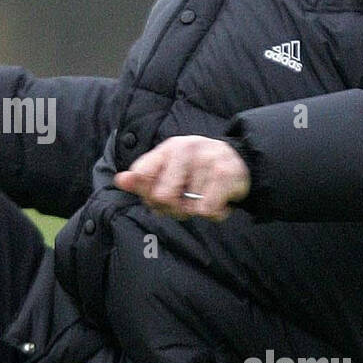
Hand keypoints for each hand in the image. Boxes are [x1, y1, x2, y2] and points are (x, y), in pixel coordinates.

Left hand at [113, 135, 250, 220]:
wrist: (243, 160)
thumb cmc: (198, 170)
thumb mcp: (170, 170)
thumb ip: (144, 178)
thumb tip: (120, 180)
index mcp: (167, 148)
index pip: (141, 174)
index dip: (148, 195)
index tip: (161, 195)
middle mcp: (185, 149)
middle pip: (162, 197)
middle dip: (174, 208)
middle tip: (188, 199)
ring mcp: (205, 159)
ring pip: (189, 209)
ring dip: (198, 210)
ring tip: (207, 195)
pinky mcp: (224, 173)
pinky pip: (208, 211)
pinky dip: (215, 214)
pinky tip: (220, 200)